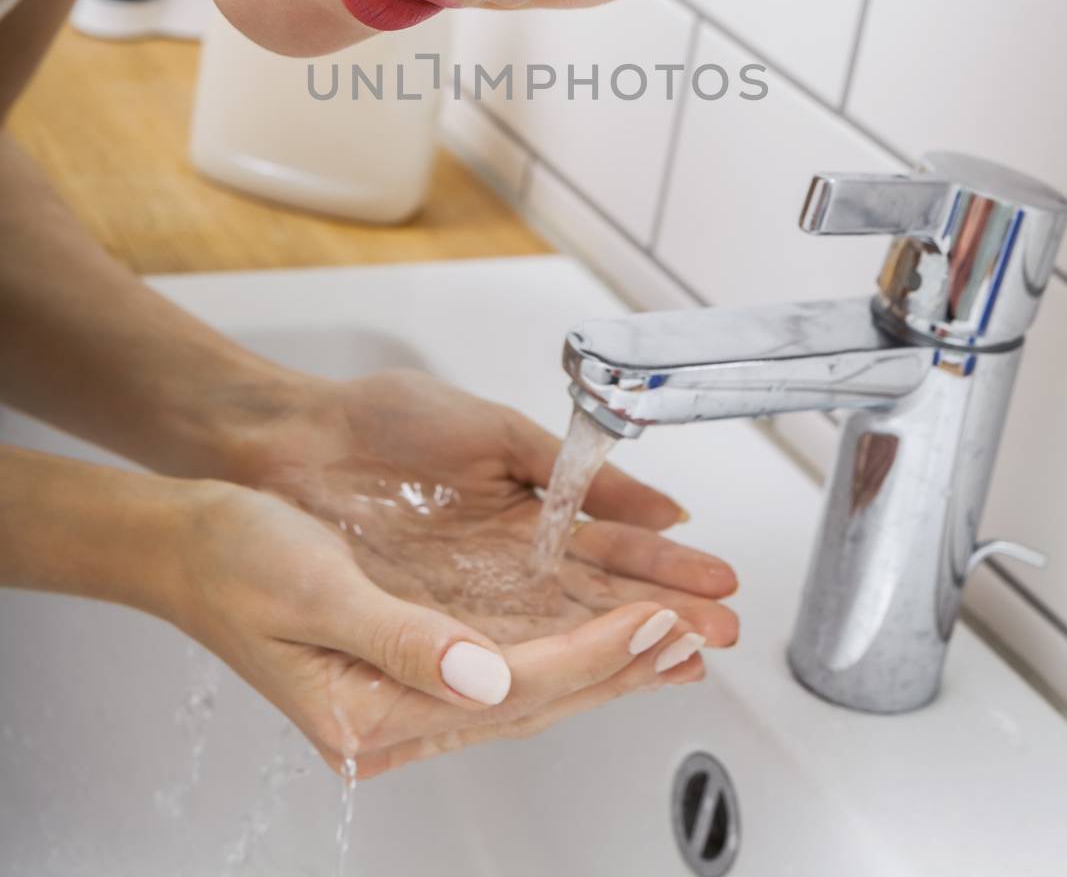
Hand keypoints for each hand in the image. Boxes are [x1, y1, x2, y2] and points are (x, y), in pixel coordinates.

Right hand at [172, 477, 710, 780]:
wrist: (187, 542)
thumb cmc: (236, 559)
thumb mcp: (317, 590)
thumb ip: (402, 642)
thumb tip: (487, 681)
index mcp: (369, 711)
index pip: (513, 689)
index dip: (594, 656)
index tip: (658, 623)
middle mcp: (392, 717)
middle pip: (533, 699)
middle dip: (620, 667)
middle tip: (696, 637)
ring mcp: (402, 695)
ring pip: (527, 686)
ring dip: (602, 662)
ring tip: (670, 643)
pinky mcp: (407, 664)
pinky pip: (503, 665)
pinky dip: (560, 650)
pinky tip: (595, 638)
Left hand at [226, 369, 738, 649]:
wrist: (296, 443)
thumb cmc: (385, 423)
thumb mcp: (496, 433)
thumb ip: (575, 473)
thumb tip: (658, 503)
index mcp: (530, 511)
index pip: (613, 548)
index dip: (666, 567)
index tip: (719, 583)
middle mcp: (509, 564)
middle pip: (598, 598)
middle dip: (663, 613)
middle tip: (723, 633)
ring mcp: (473, 596)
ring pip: (561, 627)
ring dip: (624, 640)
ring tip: (684, 653)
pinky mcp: (433, 621)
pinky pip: (503, 644)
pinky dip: (552, 656)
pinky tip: (600, 665)